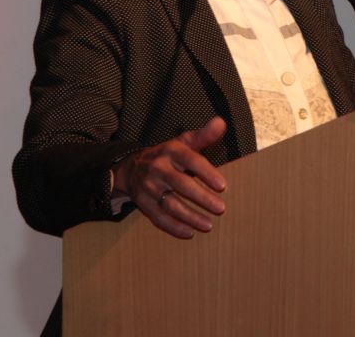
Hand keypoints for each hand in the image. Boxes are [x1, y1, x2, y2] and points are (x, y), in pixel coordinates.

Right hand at [112, 117, 228, 238]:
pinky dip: (174, 227)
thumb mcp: (183, 142)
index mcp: (170, 151)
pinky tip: (190, 233)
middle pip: (181, 185)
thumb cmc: (167, 155)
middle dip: (201, 198)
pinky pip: (158, 218)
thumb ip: (204, 135)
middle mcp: (158, 169)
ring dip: (190, 216)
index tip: (223, 186)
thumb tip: (221, 122)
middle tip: (221, 208)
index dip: (206, 173)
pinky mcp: (144, 204)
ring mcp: (149, 188)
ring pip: (170, 204)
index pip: (190, 160)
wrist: (131, 168)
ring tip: (208, 225)